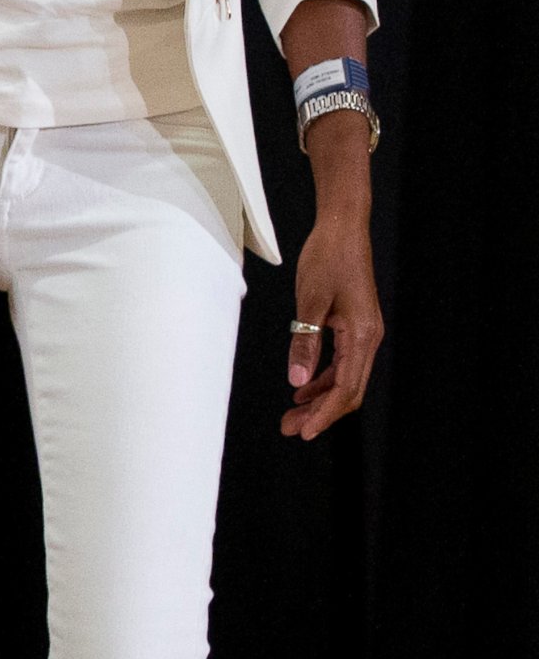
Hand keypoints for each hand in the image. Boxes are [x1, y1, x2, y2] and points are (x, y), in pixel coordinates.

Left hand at [281, 207, 382, 439]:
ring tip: (292, 413)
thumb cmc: (329, 256)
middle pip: (348, 390)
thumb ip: (304, 342)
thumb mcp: (310, 301)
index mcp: (361, 334)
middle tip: (290, 428)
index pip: (345, 388)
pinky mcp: (354, 327)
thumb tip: (297, 380)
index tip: (304, 431)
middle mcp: (368, 338)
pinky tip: (303, 387)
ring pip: (345, 379)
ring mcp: (363, 333)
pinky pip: (342, 363)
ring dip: (319, 399)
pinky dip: (323, 379)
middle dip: (320, 413)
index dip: (324, 414)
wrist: (343, 227)